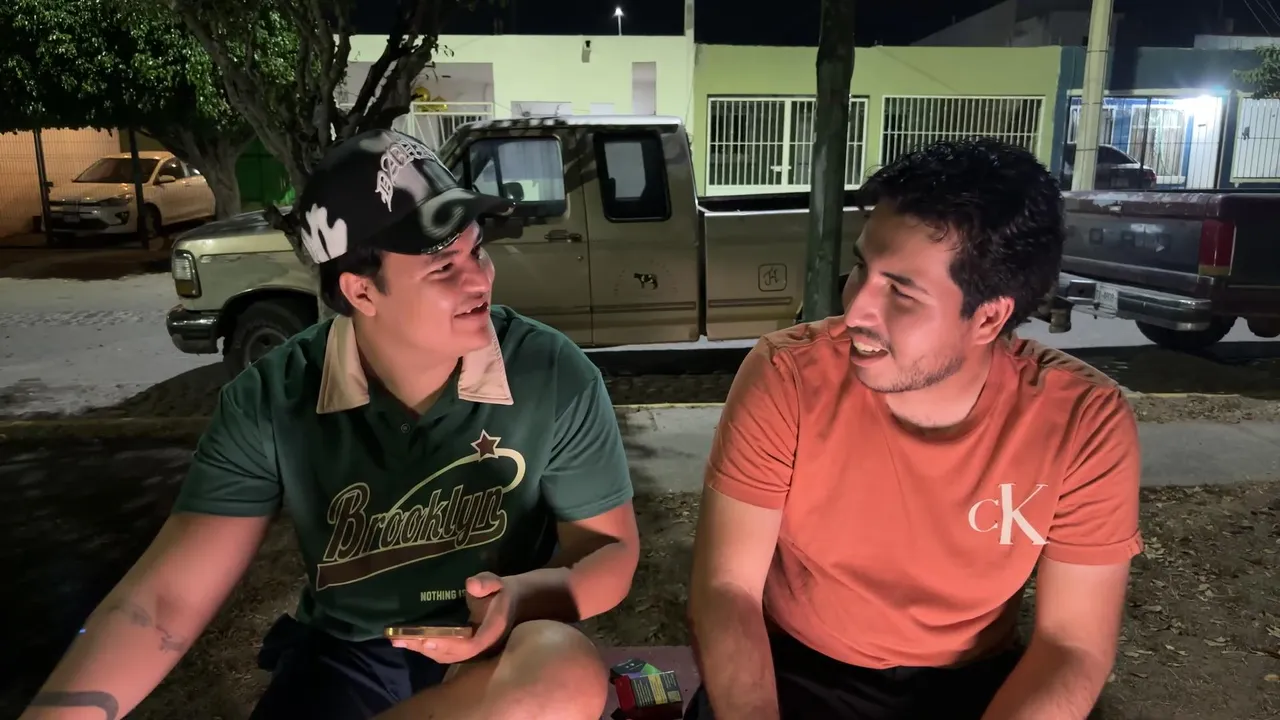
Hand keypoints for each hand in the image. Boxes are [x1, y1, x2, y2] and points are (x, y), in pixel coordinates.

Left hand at [390, 572, 517, 664]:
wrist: (511, 603)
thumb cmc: (500, 591)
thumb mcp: (497, 582)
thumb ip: (486, 583)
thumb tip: (471, 584)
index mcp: (491, 633)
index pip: (470, 645)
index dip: (449, 644)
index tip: (428, 638)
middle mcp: (480, 647)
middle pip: (451, 654)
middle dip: (426, 647)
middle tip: (402, 638)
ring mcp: (470, 650)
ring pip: (444, 655)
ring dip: (421, 648)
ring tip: (398, 640)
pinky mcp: (461, 648)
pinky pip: (442, 652)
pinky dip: (424, 647)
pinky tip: (407, 641)